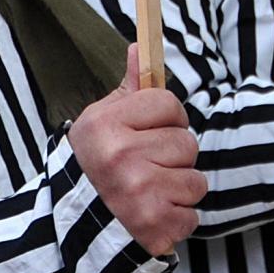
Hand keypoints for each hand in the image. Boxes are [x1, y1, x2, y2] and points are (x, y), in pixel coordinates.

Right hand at [70, 43, 204, 254]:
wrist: (78, 224)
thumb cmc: (96, 164)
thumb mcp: (102, 121)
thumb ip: (129, 89)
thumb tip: (140, 47)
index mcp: (107, 125)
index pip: (169, 103)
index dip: (169, 116)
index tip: (156, 129)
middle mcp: (122, 157)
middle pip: (187, 143)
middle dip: (174, 156)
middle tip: (148, 166)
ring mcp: (139, 193)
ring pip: (196, 181)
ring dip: (179, 189)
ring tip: (151, 191)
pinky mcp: (154, 225)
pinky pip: (192, 214)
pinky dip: (178, 218)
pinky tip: (153, 214)